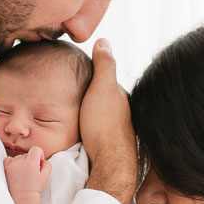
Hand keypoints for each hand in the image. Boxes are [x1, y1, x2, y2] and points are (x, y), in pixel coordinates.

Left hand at [4, 146, 50, 196]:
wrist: (23, 196)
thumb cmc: (35, 187)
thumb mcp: (46, 175)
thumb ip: (47, 163)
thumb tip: (41, 159)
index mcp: (31, 162)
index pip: (36, 149)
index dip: (39, 154)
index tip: (39, 163)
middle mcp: (20, 161)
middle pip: (28, 154)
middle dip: (31, 160)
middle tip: (32, 172)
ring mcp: (12, 164)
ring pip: (19, 157)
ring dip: (22, 162)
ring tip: (24, 173)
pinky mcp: (6, 168)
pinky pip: (9, 159)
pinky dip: (13, 162)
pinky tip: (17, 169)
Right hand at [81, 40, 137, 203]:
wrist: (110, 163)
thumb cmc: (104, 125)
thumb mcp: (102, 88)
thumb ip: (104, 65)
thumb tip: (104, 40)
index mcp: (123, 98)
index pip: (107, 83)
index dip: (92, 81)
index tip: (77, 80)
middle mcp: (127, 114)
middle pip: (107, 102)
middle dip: (94, 100)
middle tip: (76, 101)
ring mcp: (123, 132)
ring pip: (106, 119)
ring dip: (95, 117)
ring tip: (80, 119)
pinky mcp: (116, 149)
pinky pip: (103, 133)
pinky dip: (95, 131)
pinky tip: (87, 136)